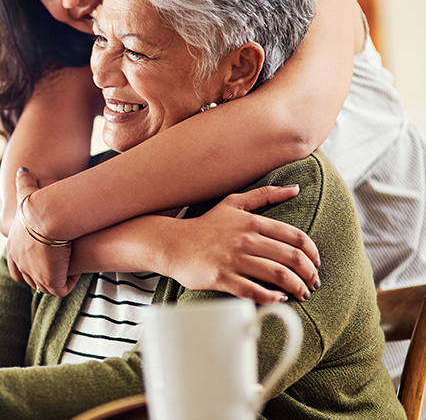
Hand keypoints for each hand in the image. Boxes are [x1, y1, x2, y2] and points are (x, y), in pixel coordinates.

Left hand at [6, 168, 78, 296]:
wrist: (48, 215)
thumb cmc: (40, 202)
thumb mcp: (28, 192)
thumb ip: (24, 182)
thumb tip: (23, 169)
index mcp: (13, 248)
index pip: (16, 267)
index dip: (29, 265)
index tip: (44, 258)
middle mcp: (20, 264)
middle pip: (30, 279)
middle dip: (44, 274)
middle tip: (59, 266)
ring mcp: (34, 275)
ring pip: (46, 286)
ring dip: (58, 278)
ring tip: (70, 268)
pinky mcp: (50, 281)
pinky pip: (61, 288)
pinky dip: (70, 282)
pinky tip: (78, 270)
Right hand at [164, 185, 320, 303]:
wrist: (172, 244)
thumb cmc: (205, 226)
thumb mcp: (234, 203)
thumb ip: (265, 195)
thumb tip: (295, 188)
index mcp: (252, 222)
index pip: (295, 237)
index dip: (312, 253)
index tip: (315, 263)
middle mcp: (245, 239)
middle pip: (291, 258)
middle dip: (309, 274)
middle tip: (312, 283)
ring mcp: (233, 259)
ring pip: (277, 275)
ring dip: (296, 287)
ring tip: (301, 294)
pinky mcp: (221, 277)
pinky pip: (254, 290)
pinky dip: (271, 297)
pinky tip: (278, 299)